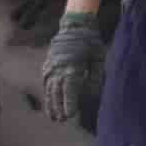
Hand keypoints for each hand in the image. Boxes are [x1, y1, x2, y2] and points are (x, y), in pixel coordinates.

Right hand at [39, 11, 106, 125]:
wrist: (74, 26)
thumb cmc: (90, 42)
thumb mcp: (99, 57)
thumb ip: (95, 76)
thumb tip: (92, 95)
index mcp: (72, 66)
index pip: (70, 89)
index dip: (70, 103)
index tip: (70, 115)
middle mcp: (59, 68)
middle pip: (57, 92)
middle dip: (58, 107)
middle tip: (61, 120)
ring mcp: (51, 67)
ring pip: (50, 89)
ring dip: (51, 104)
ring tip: (54, 118)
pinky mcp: (48, 66)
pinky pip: (46, 83)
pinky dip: (47, 94)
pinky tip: (49, 103)